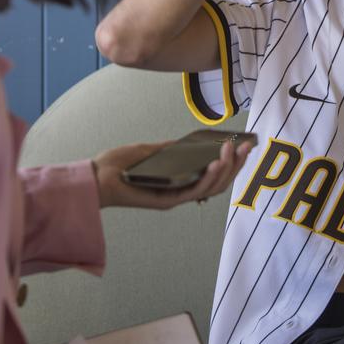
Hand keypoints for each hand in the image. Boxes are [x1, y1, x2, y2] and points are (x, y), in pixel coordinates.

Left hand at [92, 137, 253, 210]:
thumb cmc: (118, 166)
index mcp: (180, 181)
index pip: (213, 175)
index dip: (232, 163)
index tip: (245, 145)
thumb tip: (188, 143)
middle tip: (248, 146)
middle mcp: (181, 192)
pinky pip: (193, 192)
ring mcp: (175, 197)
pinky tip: (215, 164)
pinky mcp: (166, 200)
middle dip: (236, 165)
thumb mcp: (149, 151)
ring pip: (210, 188)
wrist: (95, 177)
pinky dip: (207, 178)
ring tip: (232, 151)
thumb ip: (169, 149)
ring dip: (226, 170)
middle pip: (218, 183)